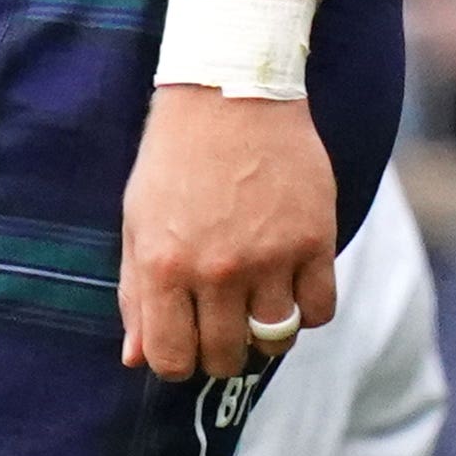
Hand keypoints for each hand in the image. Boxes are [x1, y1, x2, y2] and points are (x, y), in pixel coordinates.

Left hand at [119, 87, 338, 381]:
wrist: (228, 94)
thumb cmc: (175, 159)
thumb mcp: (138, 221)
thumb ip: (136, 294)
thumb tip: (136, 359)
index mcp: (163, 264)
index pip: (171, 358)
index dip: (176, 362)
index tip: (184, 345)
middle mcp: (216, 269)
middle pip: (225, 356)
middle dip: (219, 350)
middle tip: (220, 322)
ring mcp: (269, 258)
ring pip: (275, 341)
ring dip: (264, 335)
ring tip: (255, 304)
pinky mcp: (315, 241)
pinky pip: (319, 312)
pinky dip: (307, 310)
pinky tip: (289, 285)